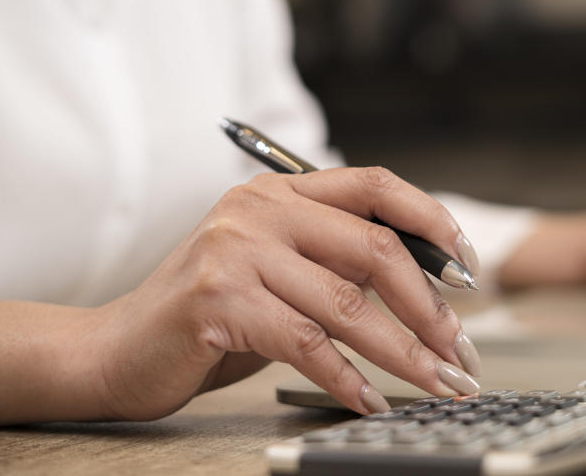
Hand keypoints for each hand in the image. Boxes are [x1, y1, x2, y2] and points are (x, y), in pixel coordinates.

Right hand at [92, 167, 481, 419]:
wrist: (117, 348)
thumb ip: (336, 262)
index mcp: (281, 191)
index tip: (468, 269)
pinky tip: (370, 401)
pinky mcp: (218, 301)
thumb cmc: (212, 313)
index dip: (433, 222)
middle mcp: (259, 210)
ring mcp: (235, 251)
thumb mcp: (279, 270)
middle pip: (375, 248)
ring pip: (347, 305)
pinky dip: (347, 379)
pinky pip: (306, 344)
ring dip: (403, 352)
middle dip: (430, 307)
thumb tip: (428, 288)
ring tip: (436, 382)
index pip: (376, 186)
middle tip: (459, 349)